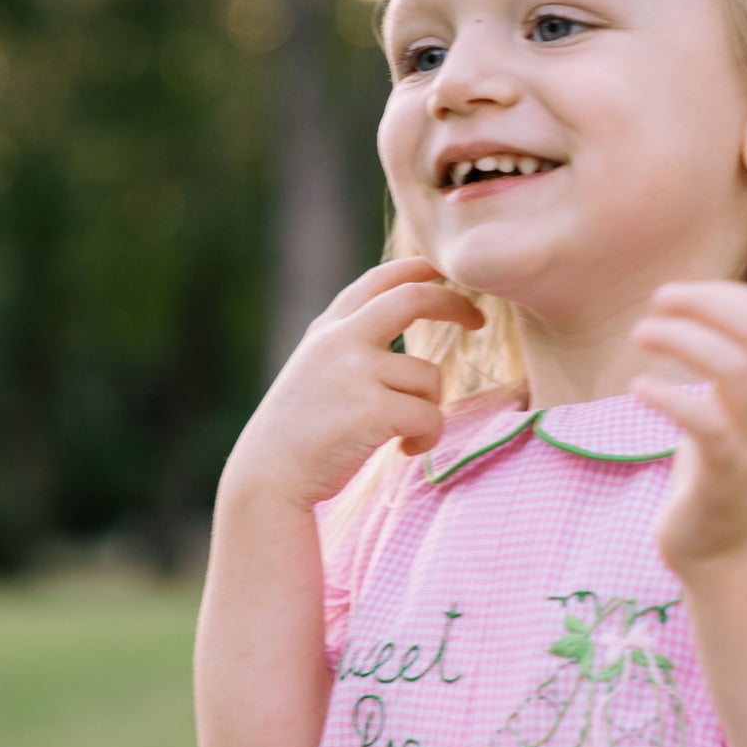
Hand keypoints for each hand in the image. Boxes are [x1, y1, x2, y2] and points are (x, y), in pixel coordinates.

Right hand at [223, 255, 483, 510]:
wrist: (268, 478)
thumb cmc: (299, 432)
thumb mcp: (317, 368)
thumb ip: (352, 341)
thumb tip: (407, 312)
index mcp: (328, 329)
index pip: (380, 280)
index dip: (420, 268)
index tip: (448, 271)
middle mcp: (341, 339)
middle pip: (414, 298)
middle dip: (454, 303)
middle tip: (477, 320)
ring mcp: (356, 372)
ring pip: (430, 376)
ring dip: (430, 407)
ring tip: (404, 432)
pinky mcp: (373, 409)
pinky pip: (431, 415)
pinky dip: (427, 438)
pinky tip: (403, 450)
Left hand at [629, 280, 746, 574]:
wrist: (729, 557)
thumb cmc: (718, 477)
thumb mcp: (728, 414)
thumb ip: (724, 371)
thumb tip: (690, 318)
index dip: (724, 295)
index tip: (678, 295)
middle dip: (706, 306)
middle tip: (657, 302)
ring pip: (733, 370)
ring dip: (683, 341)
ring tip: (641, 334)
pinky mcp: (727, 475)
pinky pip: (706, 423)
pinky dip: (670, 396)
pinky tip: (639, 389)